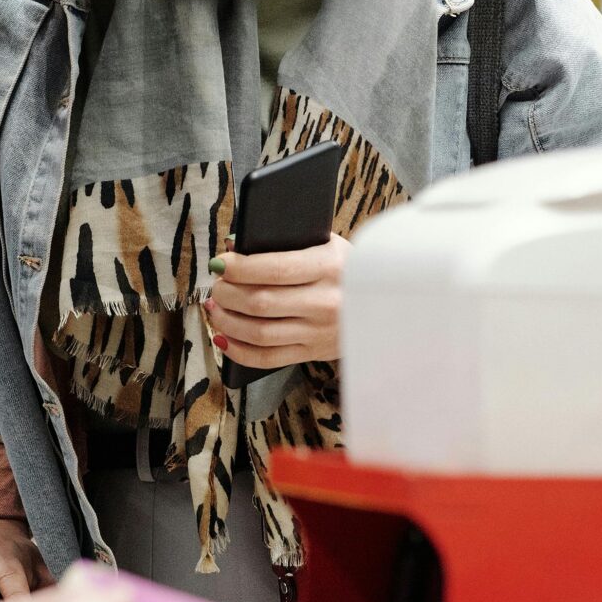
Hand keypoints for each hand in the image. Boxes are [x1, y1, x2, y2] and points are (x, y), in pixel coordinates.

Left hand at [203, 233, 348, 368]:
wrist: (386, 305)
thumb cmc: (346, 268)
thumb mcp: (327, 244)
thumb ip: (284, 242)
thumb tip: (233, 244)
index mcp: (330, 267)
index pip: (276, 269)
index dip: (240, 268)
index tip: (220, 263)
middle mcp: (326, 302)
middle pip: (261, 302)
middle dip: (227, 293)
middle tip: (217, 285)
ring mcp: (319, 332)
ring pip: (259, 333)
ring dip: (227, 321)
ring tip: (216, 307)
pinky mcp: (313, 353)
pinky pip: (267, 359)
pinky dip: (238, 350)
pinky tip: (223, 337)